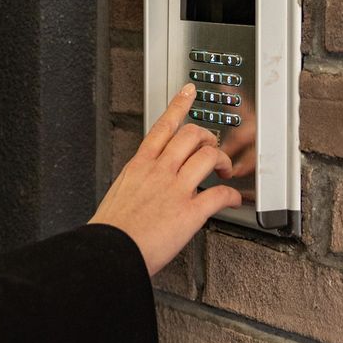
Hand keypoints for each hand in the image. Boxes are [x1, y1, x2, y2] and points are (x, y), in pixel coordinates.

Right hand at [88, 83, 241, 276]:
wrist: (109, 251)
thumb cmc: (111, 229)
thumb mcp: (119, 193)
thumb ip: (137, 183)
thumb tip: (143, 186)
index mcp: (140, 165)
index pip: (163, 125)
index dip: (179, 105)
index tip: (189, 92)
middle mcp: (159, 171)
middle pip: (192, 135)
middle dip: (208, 137)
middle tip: (212, 146)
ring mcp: (176, 189)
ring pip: (209, 156)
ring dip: (223, 160)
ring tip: (225, 170)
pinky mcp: (190, 212)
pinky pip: (219, 194)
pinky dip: (231, 195)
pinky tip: (233, 200)